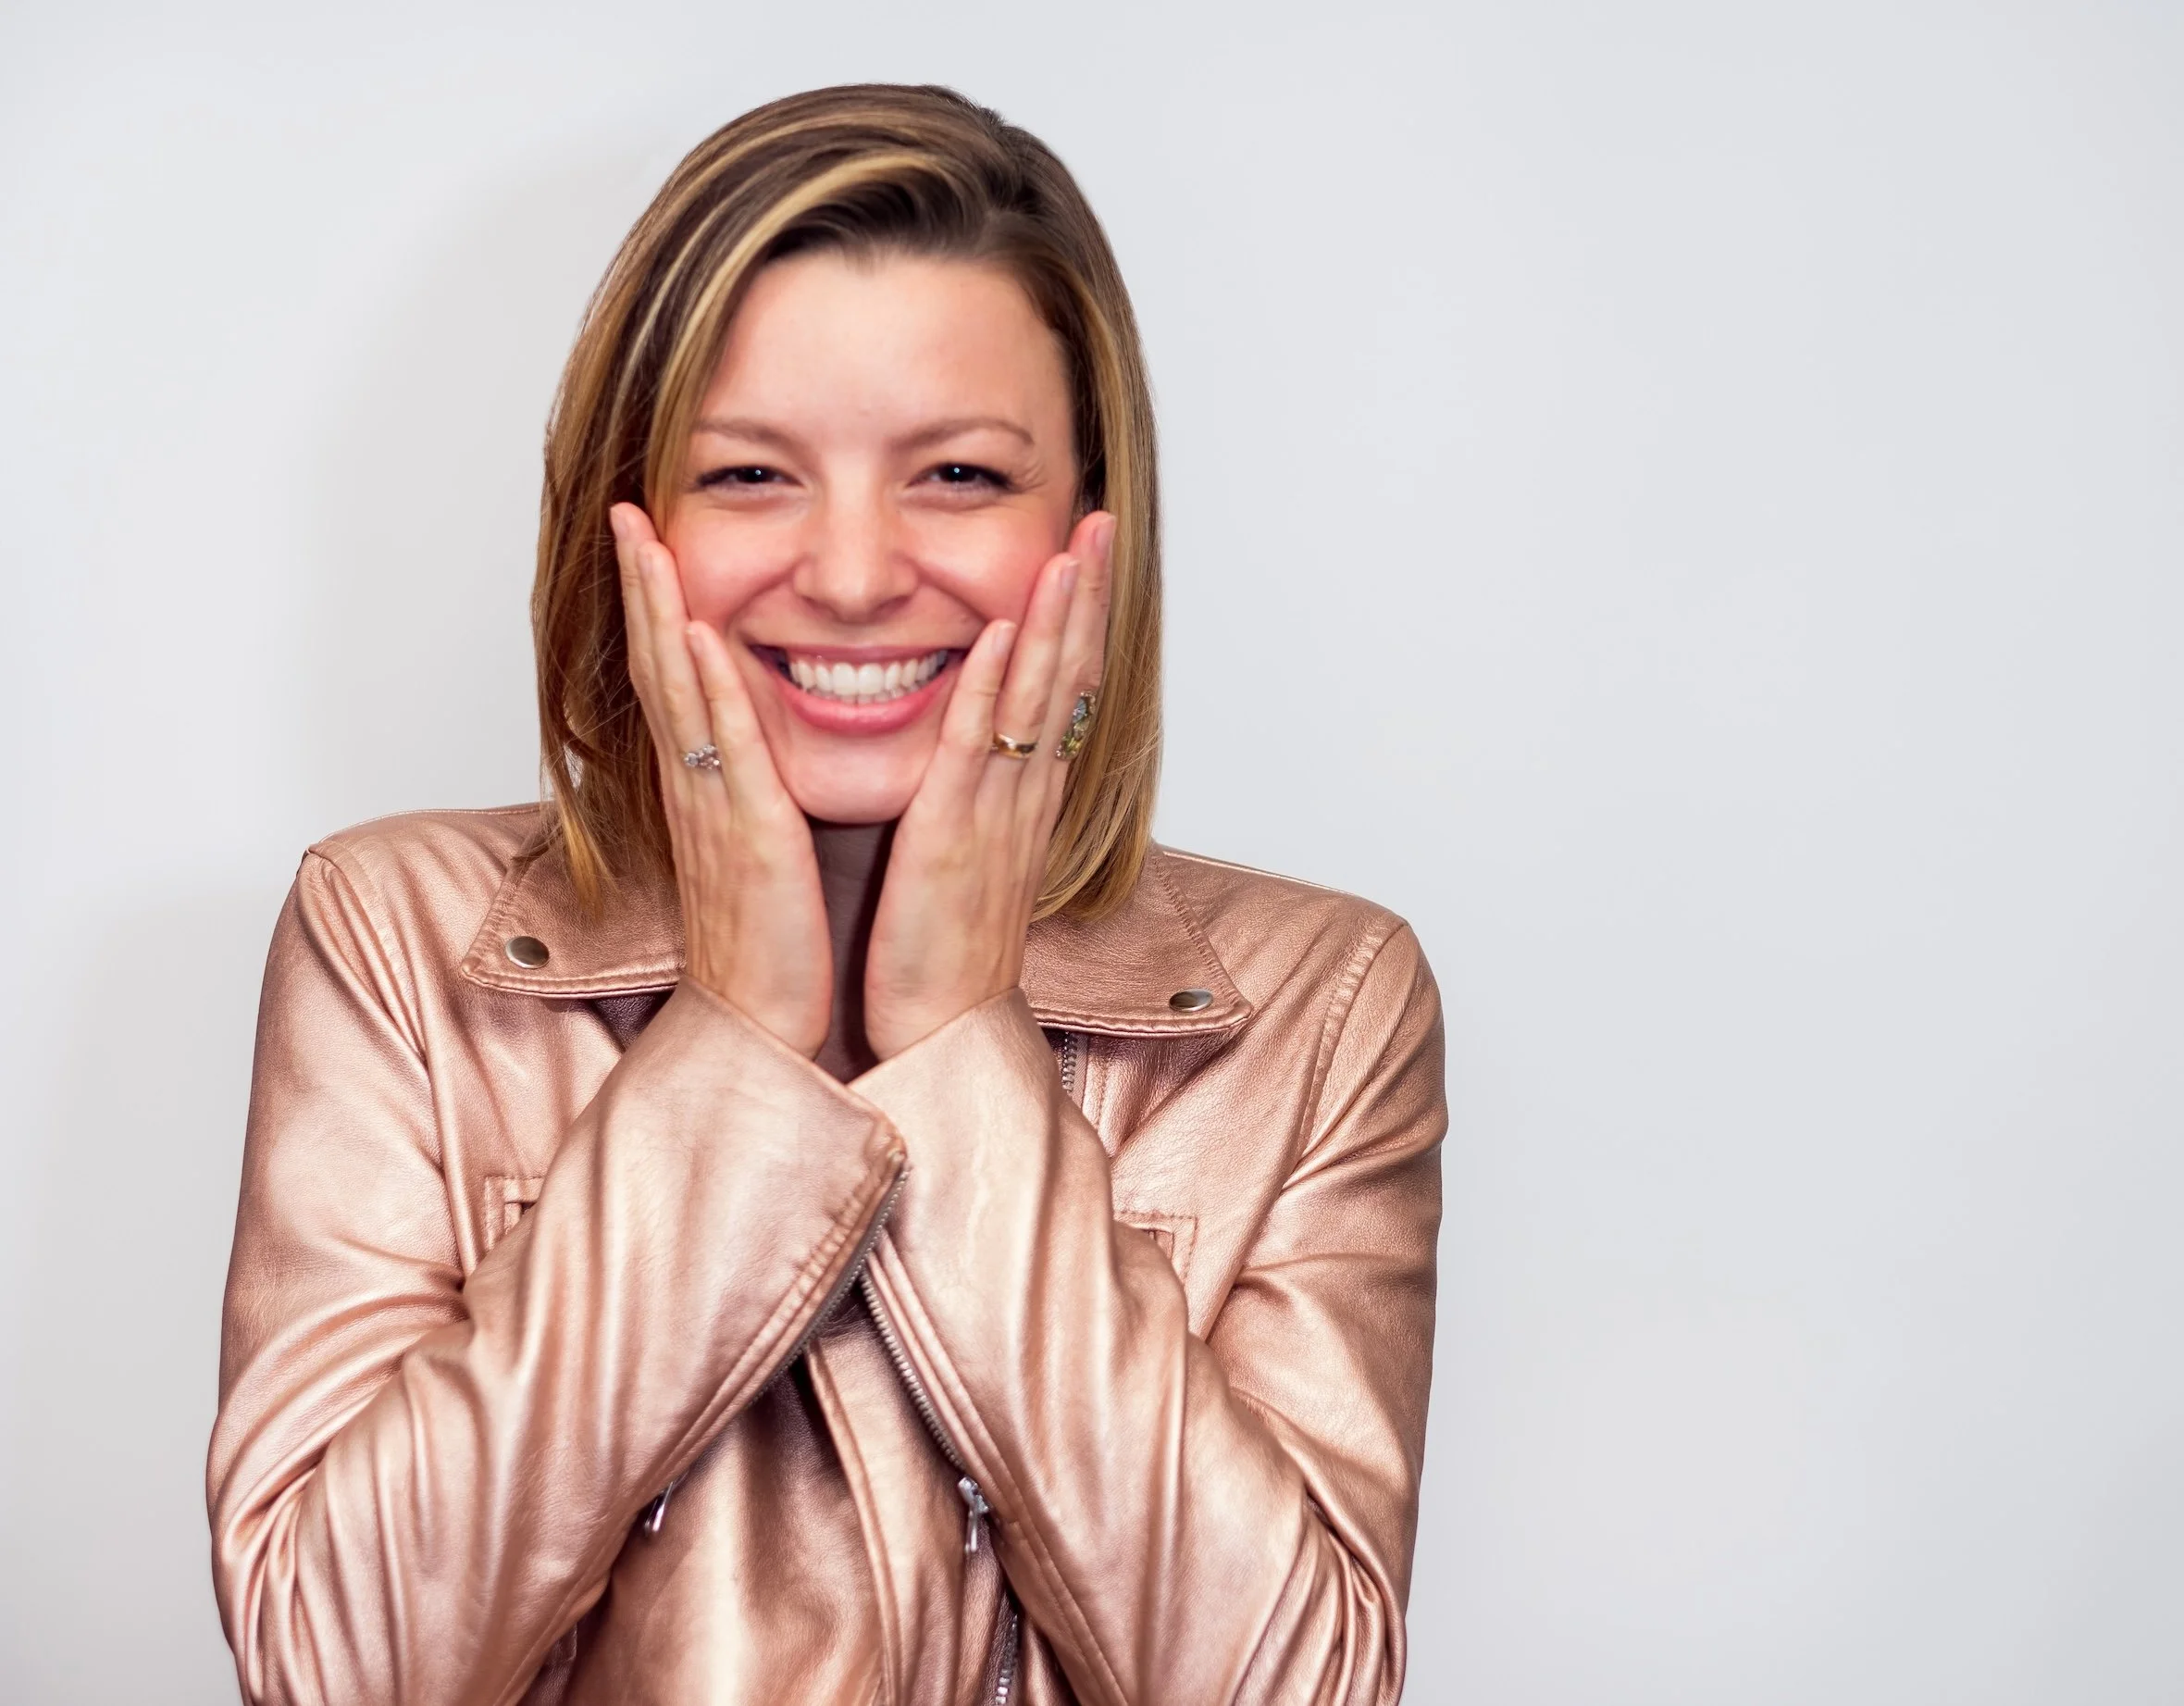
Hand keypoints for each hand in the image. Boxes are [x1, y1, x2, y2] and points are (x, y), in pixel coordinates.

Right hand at [611, 503, 832, 1056]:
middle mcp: (698, 785)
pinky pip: (722, 746)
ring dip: (660, 609)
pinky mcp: (746, 833)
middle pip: (658, 664)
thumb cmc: (767, 942)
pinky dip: (706, 686)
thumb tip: (752, 744)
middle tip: (626, 511)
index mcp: (707, 784)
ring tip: (644, 539)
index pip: (676, 675)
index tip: (647, 537)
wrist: (762, 1023)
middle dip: (642, 583)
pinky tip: (692, 632)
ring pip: (679, 689)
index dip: (656, 604)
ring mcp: (714, 805)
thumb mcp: (757, 843)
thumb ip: (751, 788)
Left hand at [862, 511, 1115, 1059]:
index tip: (1088, 556)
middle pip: (1068, 679)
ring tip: (1073, 548)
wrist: (939, 1034)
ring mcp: (995, 814)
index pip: (1062, 693)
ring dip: (1055, 620)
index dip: (1079, 621)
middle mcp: (1023, 797)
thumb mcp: (966, 859)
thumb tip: (976, 759)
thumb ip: (974, 800)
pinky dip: (993, 689)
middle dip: (1084, 597)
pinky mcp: (953, 838)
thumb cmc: (941, 957)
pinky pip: (977, 750)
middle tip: (1100, 521)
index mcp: (1021, 799)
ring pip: (1036, 700)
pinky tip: (1003, 632)